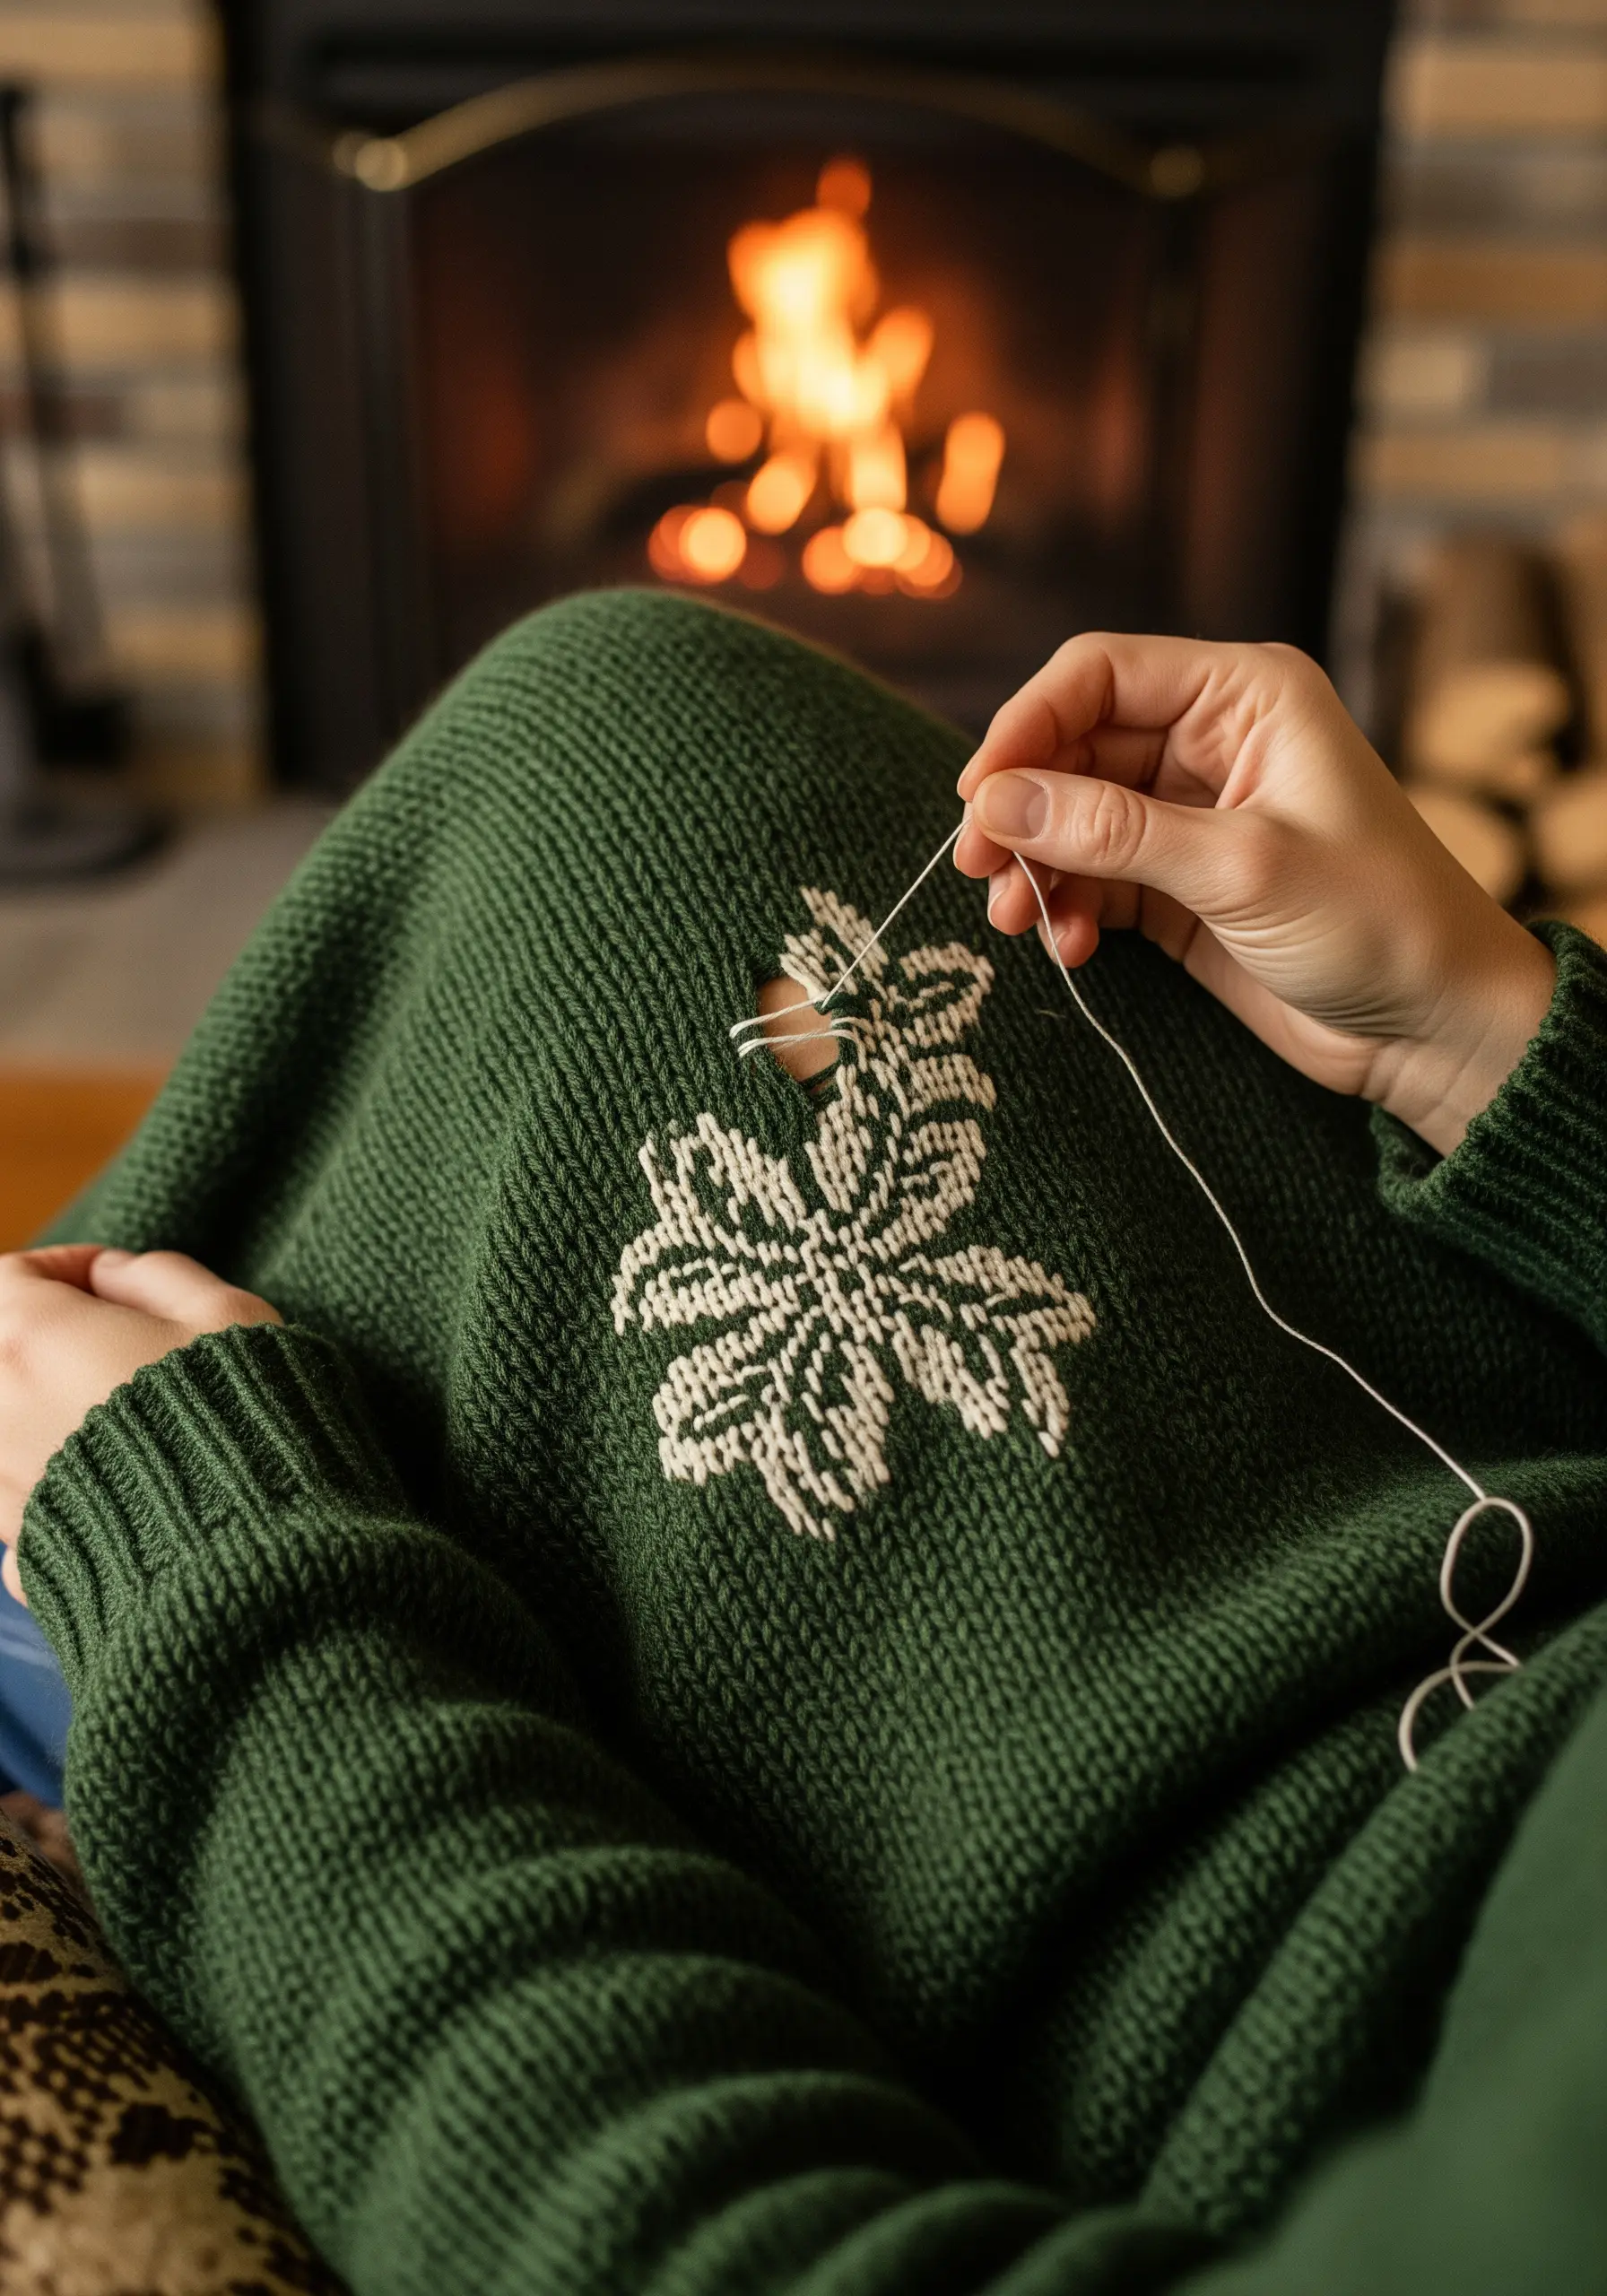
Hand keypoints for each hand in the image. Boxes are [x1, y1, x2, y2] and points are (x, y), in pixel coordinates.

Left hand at [0, 1246, 281, 1603]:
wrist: (248, 1556)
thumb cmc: (242, 1422)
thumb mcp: (226, 1315)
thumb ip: (158, 1276)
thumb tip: (115, 1274)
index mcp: (37, 1340)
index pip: (10, 1276)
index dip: (63, 1267)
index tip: (111, 1281)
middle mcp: (0, 1411)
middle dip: (49, 1340)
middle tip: (113, 1344)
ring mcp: (2, 1485)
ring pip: (5, 1425)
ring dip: (46, 1411)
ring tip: (121, 1423)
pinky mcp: (22, 1549)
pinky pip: (17, 1500)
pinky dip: (52, 1484)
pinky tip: (116, 1489)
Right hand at [955, 634, 1555, 1155]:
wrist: (1433, 1027)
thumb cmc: (1376, 922)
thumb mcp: (1240, 868)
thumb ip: (1112, 832)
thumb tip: (995, 804)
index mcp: (1245, 695)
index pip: (1100, 673)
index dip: (1026, 726)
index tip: (978, 797)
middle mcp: (1213, 740)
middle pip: (1073, 746)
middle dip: (1023, 808)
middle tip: (980, 869)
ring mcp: (1192, 814)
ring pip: (1072, 816)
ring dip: (1037, 865)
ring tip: (1019, 920)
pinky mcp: (1180, 884)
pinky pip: (1094, 876)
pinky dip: (1069, 907)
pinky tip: (1070, 946)